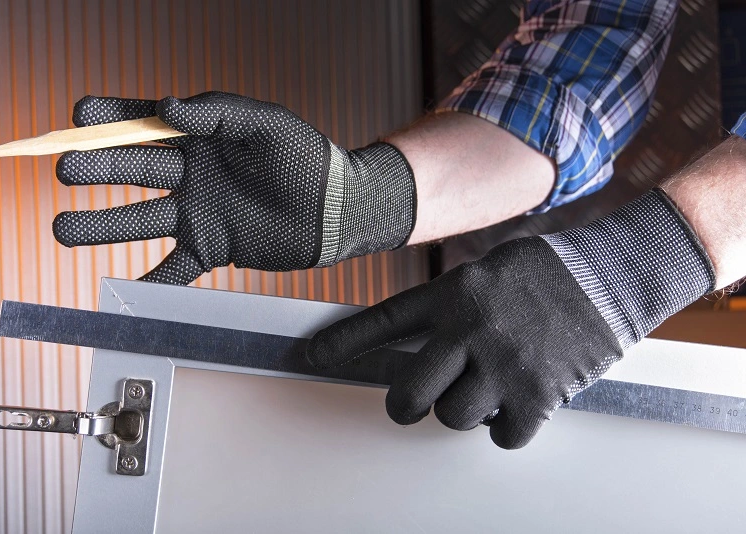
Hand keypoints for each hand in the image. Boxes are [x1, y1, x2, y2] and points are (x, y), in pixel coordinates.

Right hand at [52, 92, 415, 283]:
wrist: (336, 211)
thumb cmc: (307, 160)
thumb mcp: (267, 124)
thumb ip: (218, 110)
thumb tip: (166, 106)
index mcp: (201, 137)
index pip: (145, 123)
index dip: (111, 118)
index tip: (79, 116)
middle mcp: (191, 174)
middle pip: (132, 169)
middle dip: (96, 168)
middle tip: (65, 170)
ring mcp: (197, 213)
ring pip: (139, 219)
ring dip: (100, 225)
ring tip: (61, 230)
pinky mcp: (211, 248)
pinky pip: (172, 268)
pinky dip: (148, 282)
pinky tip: (120, 291)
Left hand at [307, 190, 714, 448]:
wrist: (609, 275)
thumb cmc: (546, 271)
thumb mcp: (485, 271)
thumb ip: (449, 304)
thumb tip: (418, 341)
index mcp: (452, 295)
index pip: (383, 321)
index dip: (344, 342)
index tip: (312, 356)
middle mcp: (468, 330)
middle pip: (408, 393)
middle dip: (402, 406)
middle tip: (408, 405)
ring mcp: (502, 364)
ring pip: (452, 418)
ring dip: (462, 412)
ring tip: (483, 391)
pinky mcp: (538, 393)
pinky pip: (502, 436)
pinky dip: (507, 428)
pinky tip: (518, 404)